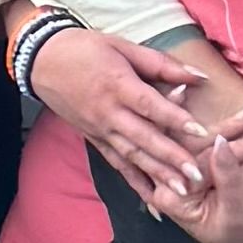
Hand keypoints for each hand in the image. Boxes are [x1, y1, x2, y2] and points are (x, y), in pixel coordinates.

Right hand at [27, 21, 216, 218]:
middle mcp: (108, 112)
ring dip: (157, 175)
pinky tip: (150, 197)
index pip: (150, 105)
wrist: (41, 61)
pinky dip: (133, 181)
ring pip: (132, 156)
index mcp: (117, 85)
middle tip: (197, 176)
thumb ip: (161, 63)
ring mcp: (100, 129)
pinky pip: (116, 163)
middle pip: (144, 138)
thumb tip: (199, 76)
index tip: (201, 132)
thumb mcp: (123, 46)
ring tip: (181, 191)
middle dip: (171, 159)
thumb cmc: (85, 49)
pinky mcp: (93, 139)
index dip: (176, 118)